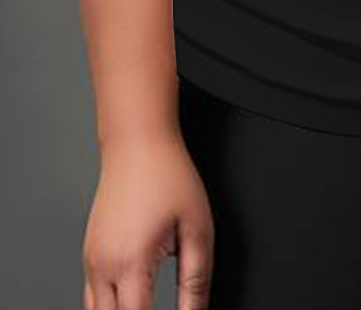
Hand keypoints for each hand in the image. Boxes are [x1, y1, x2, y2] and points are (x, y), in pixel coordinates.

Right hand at [82, 128, 213, 309]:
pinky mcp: (88, 252)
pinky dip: (108, 306)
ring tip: (144, 305)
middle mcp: (103, 265)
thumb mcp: (197, 228)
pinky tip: (130, 302)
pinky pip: (91, 295)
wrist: (137, 142)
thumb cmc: (168, 176)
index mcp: (131, 262)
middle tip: (156, 307)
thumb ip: (197, 279)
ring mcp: (91, 259)